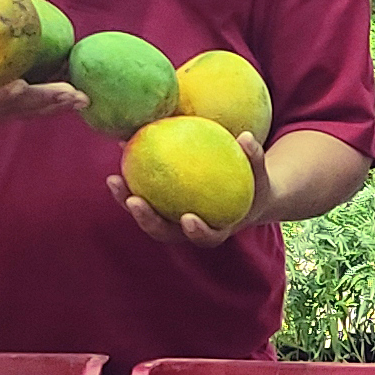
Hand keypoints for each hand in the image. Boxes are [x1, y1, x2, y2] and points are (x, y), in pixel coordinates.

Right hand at [0, 0, 85, 125]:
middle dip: (47, 103)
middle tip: (76, 93)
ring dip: (54, 107)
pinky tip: (70, 93)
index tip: (22, 86)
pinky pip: (23, 110)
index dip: (3, 95)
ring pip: (24, 114)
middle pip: (16, 110)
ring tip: (83, 97)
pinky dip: (46, 103)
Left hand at [107, 132, 271, 247]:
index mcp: (217, 230)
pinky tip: (123, 153)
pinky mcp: (160, 208)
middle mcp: (190, 231)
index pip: (206, 237)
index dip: (197, 231)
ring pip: (147, 217)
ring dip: (127, 201)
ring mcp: (172, 222)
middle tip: (134, 201)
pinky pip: (144, 196)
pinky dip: (131, 181)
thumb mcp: (260, 175)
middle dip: (147, 220)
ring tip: (114, 180)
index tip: (188, 218)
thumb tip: (245, 136)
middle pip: (165, 233)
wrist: (243, 198)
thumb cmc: (253, 186)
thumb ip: (254, 158)